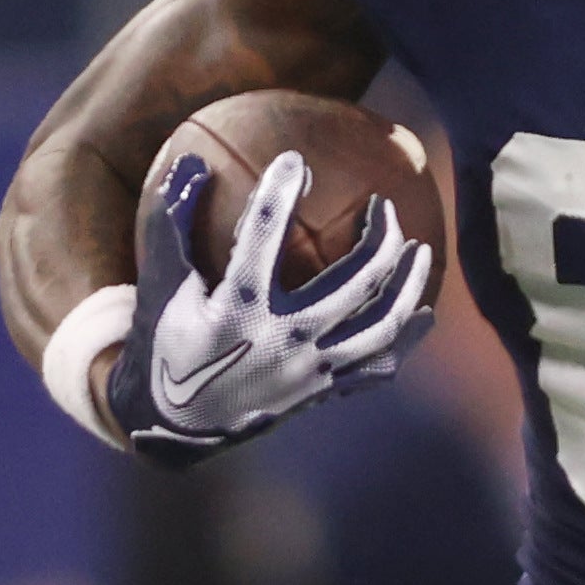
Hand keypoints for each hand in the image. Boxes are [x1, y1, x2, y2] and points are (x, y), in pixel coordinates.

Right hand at [108, 156, 435, 459]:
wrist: (177, 424)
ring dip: (407, 287)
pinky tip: (424, 314)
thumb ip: (171, 223)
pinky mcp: (320, 391)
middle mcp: (280, 341)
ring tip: (422, 251)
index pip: (261, 240)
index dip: (278, 196)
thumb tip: (188, 160)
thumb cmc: (166, 341)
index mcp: (237, 310)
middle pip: (351, 284)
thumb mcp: (161, 284)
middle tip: (385, 207)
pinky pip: (375, 367)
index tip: (296, 161)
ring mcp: (307, 370)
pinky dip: (404, 341)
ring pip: (377, 327)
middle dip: (379, 241)